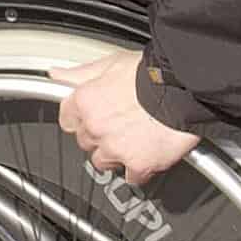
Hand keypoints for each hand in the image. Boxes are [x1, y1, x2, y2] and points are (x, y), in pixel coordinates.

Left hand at [52, 54, 199, 183]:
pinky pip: (132, 176)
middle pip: (86, 142)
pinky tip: (148, 153)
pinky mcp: (139, 164)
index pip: (68, 120)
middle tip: (119, 124)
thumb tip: (56, 75)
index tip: (92, 117)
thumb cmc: (151, 74)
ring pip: (104, 161)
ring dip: (116, 154)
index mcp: (85, 102)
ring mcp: (116, 148)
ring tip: (134, 138)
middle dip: (100, 136)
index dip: (82, 118)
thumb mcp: (111, 63)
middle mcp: (96, 127)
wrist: (184, 88)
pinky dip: (139, 169)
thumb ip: (80, 73)